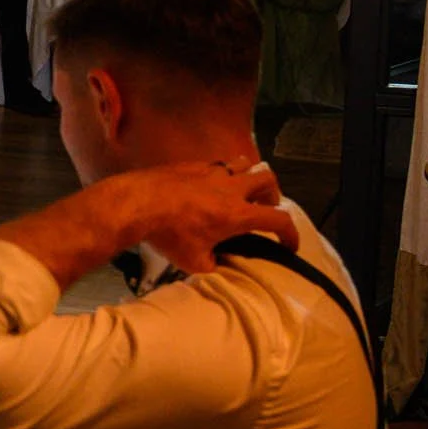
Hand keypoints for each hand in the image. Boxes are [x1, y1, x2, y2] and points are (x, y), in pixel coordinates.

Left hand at [100, 163, 298, 274]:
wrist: (136, 203)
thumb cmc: (167, 234)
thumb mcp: (193, 261)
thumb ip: (212, 264)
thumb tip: (215, 264)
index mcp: (238, 213)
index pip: (278, 219)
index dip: (290, 234)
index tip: (289, 245)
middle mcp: (231, 188)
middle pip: (268, 180)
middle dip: (272, 195)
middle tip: (263, 208)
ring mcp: (211, 172)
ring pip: (244, 164)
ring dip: (249, 177)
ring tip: (240, 192)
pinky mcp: (192, 164)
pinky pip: (217, 164)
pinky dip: (221, 174)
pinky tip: (208, 187)